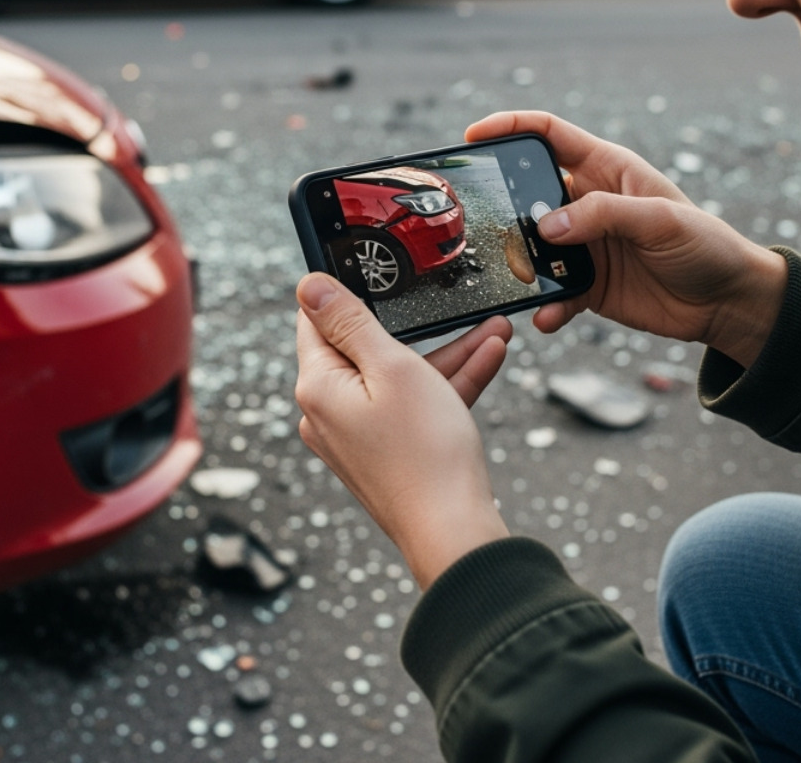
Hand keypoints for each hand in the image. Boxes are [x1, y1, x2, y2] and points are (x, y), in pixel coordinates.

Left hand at [294, 273, 511, 588]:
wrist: (452, 531)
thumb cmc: (425, 451)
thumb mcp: (392, 367)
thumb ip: (349, 321)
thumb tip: (306, 286)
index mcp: (318, 386)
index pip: (317, 321)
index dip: (345, 291)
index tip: (372, 267)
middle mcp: (327, 412)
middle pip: (366, 349)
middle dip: (419, 328)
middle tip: (452, 304)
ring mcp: (356, 436)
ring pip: (398, 378)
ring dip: (446, 354)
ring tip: (494, 331)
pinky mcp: (383, 453)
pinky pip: (411, 407)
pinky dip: (445, 386)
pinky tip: (488, 359)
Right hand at [466, 112, 786, 367]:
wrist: (729, 302)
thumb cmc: (706, 245)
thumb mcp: (661, 220)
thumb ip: (604, 216)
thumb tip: (547, 228)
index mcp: (607, 168)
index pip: (548, 135)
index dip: (510, 128)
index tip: (474, 137)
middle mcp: (589, 203)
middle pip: (530, 193)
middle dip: (504, 205)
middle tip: (483, 221)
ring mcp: (585, 245)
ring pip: (534, 247)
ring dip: (521, 263)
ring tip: (515, 277)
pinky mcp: (588, 286)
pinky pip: (553, 293)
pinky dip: (546, 305)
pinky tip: (547, 316)